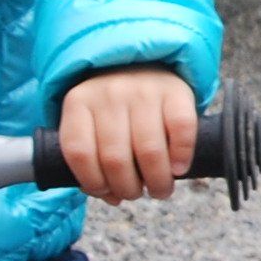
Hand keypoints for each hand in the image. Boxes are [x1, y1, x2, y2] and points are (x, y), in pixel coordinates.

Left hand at [58, 66, 198, 202]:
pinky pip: (181, 130)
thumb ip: (93, 161)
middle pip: (115, 158)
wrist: (143, 62)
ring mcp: (143, 90)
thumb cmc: (115, 108)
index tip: (108, 192)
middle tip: (137, 194)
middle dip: (128, 188)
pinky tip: (178, 168)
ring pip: (148, 150)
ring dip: (157, 181)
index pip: (79, 152)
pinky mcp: (176, 91)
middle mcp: (109, 93)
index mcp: (79, 103)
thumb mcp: (92, 123)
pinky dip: (181, 156)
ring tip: (160, 189)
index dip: (93, 182)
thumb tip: (112, 197)